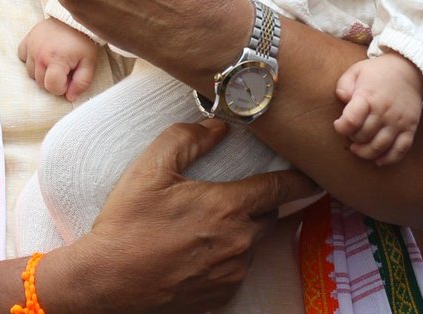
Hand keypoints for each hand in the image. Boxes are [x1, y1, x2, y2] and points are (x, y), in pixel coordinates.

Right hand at [17, 18, 99, 101]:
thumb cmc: (83, 41)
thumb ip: (82, 83)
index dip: (62, 87)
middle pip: (41, 82)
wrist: (75, 18)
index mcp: (56, 60)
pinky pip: (22, 57)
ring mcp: (31, 46)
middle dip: (53, 80)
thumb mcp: (89, 63)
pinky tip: (42, 55)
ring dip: (42, 71)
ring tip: (54, 61)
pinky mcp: (27, 39)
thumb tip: (70, 97)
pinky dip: (31, 59)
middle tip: (65, 69)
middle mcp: (40, 54)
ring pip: (30, 72)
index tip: (70, 78)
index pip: (51, 87)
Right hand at [49, 120, 318, 311]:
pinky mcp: (221, 296)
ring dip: (240, 231)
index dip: (301, 180)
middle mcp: (239, 243)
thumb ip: (187, 139)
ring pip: (251, 244)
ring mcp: (232, 273)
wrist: (108, 280)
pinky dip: (226, 257)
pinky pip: (236, 269)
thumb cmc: (128, 223)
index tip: (315, 175)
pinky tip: (197, 250)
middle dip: (258, 204)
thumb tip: (217, 125)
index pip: (281, 189)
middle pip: (267, 216)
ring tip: (205, 224)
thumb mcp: (150, 169)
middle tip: (233, 195)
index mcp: (228, 208)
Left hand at [334, 53, 422, 165]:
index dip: (341, 127)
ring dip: (366, 152)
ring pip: (380, 146)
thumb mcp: (356, 70)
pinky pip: (401, 150)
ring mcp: (398, 122)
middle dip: (352, 138)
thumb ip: (344, 85)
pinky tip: (379, 160)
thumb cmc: (377, 73)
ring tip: (358, 149)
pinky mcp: (410, 128)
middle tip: (351, 133)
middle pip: (363, 136)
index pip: (351, 120)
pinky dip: (389, 159)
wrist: (409, 71)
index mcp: (368, 97)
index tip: (339, 125)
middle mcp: (384, 111)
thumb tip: (342, 99)